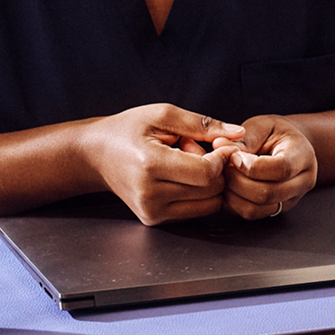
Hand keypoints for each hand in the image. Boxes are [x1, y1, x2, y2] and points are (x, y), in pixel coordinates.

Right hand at [80, 104, 245, 224]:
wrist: (96, 154)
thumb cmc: (128, 130)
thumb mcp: (163, 115)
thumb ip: (202, 124)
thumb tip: (238, 134)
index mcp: (150, 164)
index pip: (206, 173)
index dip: (222, 158)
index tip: (221, 144)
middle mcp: (150, 194)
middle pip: (211, 190)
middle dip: (215, 169)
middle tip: (198, 150)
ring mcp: (151, 211)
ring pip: (208, 204)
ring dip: (209, 184)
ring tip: (188, 164)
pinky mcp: (153, 219)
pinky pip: (196, 211)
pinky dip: (199, 195)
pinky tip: (183, 177)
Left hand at [213, 114, 317, 219]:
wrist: (287, 146)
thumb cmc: (275, 133)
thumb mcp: (262, 126)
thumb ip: (243, 138)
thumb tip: (219, 145)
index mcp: (303, 156)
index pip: (281, 168)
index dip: (253, 165)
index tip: (234, 156)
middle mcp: (302, 182)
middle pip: (268, 193)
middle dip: (238, 181)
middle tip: (224, 167)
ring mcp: (291, 199)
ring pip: (258, 208)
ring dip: (234, 194)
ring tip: (226, 176)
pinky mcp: (277, 209)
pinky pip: (252, 214)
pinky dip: (235, 203)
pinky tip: (230, 187)